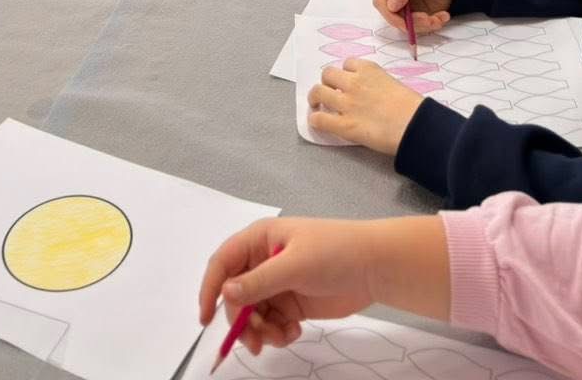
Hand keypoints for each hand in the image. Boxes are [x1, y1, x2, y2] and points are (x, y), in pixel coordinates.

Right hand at [199, 216, 378, 349]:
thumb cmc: (334, 252)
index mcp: (259, 239)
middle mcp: (264, 261)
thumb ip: (258, 282)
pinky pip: (272, 323)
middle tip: (255, 342)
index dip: (210, 289)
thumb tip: (225, 293)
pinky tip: (294, 333)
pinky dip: (277, 333)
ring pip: (253, 314)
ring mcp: (278, 283)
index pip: (223, 263)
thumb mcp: (294, 265)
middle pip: (237, 296)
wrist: (375, 267)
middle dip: (242, 321)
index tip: (206, 318)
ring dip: (261, 331)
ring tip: (281, 337)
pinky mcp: (292, 303)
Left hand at [307, 59, 421, 154]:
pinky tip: (317, 122)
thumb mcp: (395, 84)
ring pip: (318, 92)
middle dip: (327, 82)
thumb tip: (374, 95)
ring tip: (316, 104)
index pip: (348, 64)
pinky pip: (319, 119)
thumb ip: (379, 84)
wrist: (415, 125)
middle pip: (328, 74)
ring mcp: (346, 103)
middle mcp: (354, 82)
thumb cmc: (413, 107)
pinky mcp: (344, 125)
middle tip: (329, 91)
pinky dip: (315, 120)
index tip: (347, 81)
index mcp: (369, 70)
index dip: (346, 73)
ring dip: (315, 97)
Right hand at [374, 0, 455, 35]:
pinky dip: (427, 26)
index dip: (391, 14)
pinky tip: (440, 17)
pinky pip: (413, 26)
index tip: (408, 22)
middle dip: (412, 22)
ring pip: (403, 24)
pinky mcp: (409, 13)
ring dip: (423, 25)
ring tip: (439, 18)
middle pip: (391, 15)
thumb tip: (390, 6)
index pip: (380, 0)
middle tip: (430, 20)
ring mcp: (400, 2)